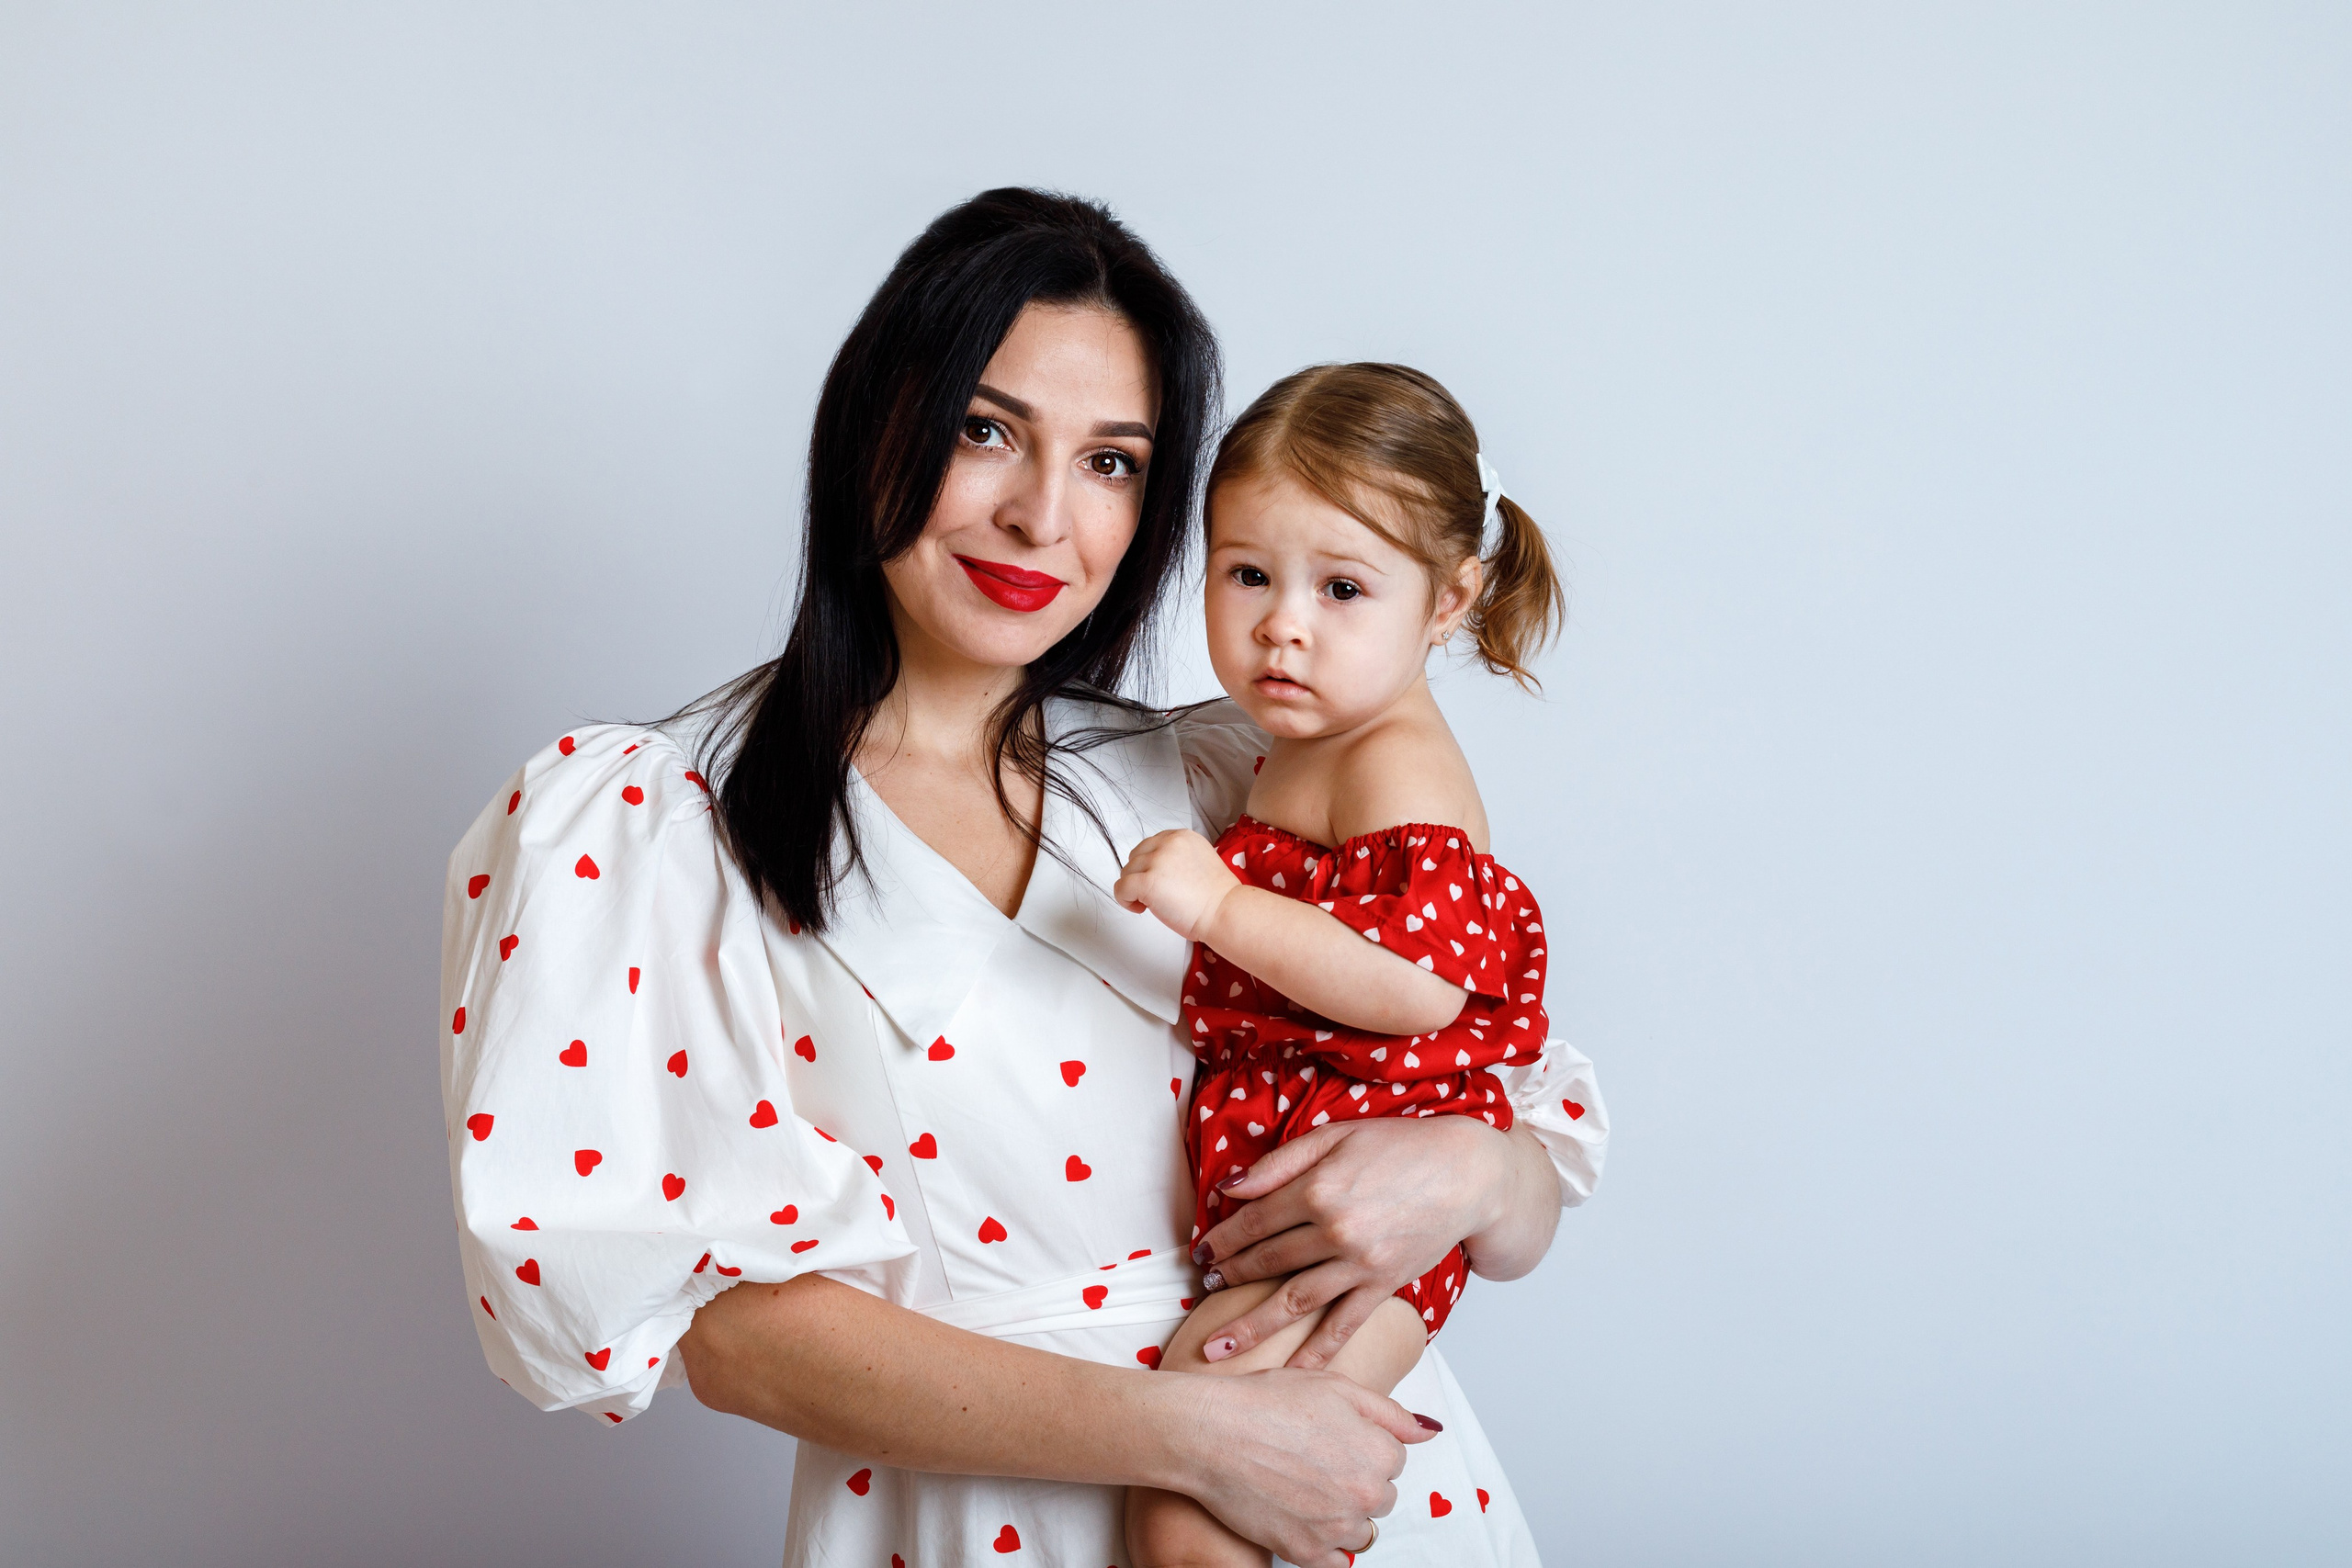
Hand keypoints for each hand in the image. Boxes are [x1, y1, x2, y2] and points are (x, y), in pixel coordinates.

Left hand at [1114, 829, 1237, 940]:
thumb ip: (1176, 857)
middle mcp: (1168, 843)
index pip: (1150, 845)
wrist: (1224, 911)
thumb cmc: (1216, 896)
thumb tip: (1155, 869)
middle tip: (1157, 894)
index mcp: (1182, 837)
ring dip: (1134, 889)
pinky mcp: (1148, 881)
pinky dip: (1125, 900)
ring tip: (1152, 903)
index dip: (1150, 866)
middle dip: (1141, 876)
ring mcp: (1157, 861)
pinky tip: (1141, 908)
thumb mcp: (1198, 861)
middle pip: (1135, 857)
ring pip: (1126, 873)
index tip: (1160, 881)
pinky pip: (1121, 888)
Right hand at [1165, 1365, 1434, 1567]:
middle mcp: (1365, 1494)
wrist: (1210, 1432)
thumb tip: (1431, 1432)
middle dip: (1356, 1480)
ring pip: (1360, 1531)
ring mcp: (1335, 1528)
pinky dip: (1322, 1545)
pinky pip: (1334, 1562)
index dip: (1360, 1444)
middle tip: (1313, 1460)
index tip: (1329, 1436)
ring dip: (1342, 1514)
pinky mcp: (1304, 1552)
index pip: (1393, 1459)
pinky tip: (1299, 1516)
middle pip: (1380, 1496)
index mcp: (1378, 1452)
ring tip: (1303, 1486)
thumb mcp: (1335, 1387)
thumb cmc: (1267, 1401)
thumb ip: (1390, 1413)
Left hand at [1190, 1118, 1531, 1369]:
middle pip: (1267, 1261)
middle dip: (1229, 1278)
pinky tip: (1287, 1375)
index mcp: (1317, 1189)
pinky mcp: (1384, 1286)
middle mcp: (1334, 1230)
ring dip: (1252, 1326)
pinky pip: (1343, 1326)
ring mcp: (1360, 1264)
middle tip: (1204, 1292)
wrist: (1467, 1173)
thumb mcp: (1335, 1136)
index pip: (1253, 1221)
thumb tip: (1231, 1188)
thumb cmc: (1400, 1146)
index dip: (1221, 1240)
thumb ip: (1280, 1163)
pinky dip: (1314, 1353)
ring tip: (1218, 1347)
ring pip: (1293, 1301)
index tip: (1201, 1254)